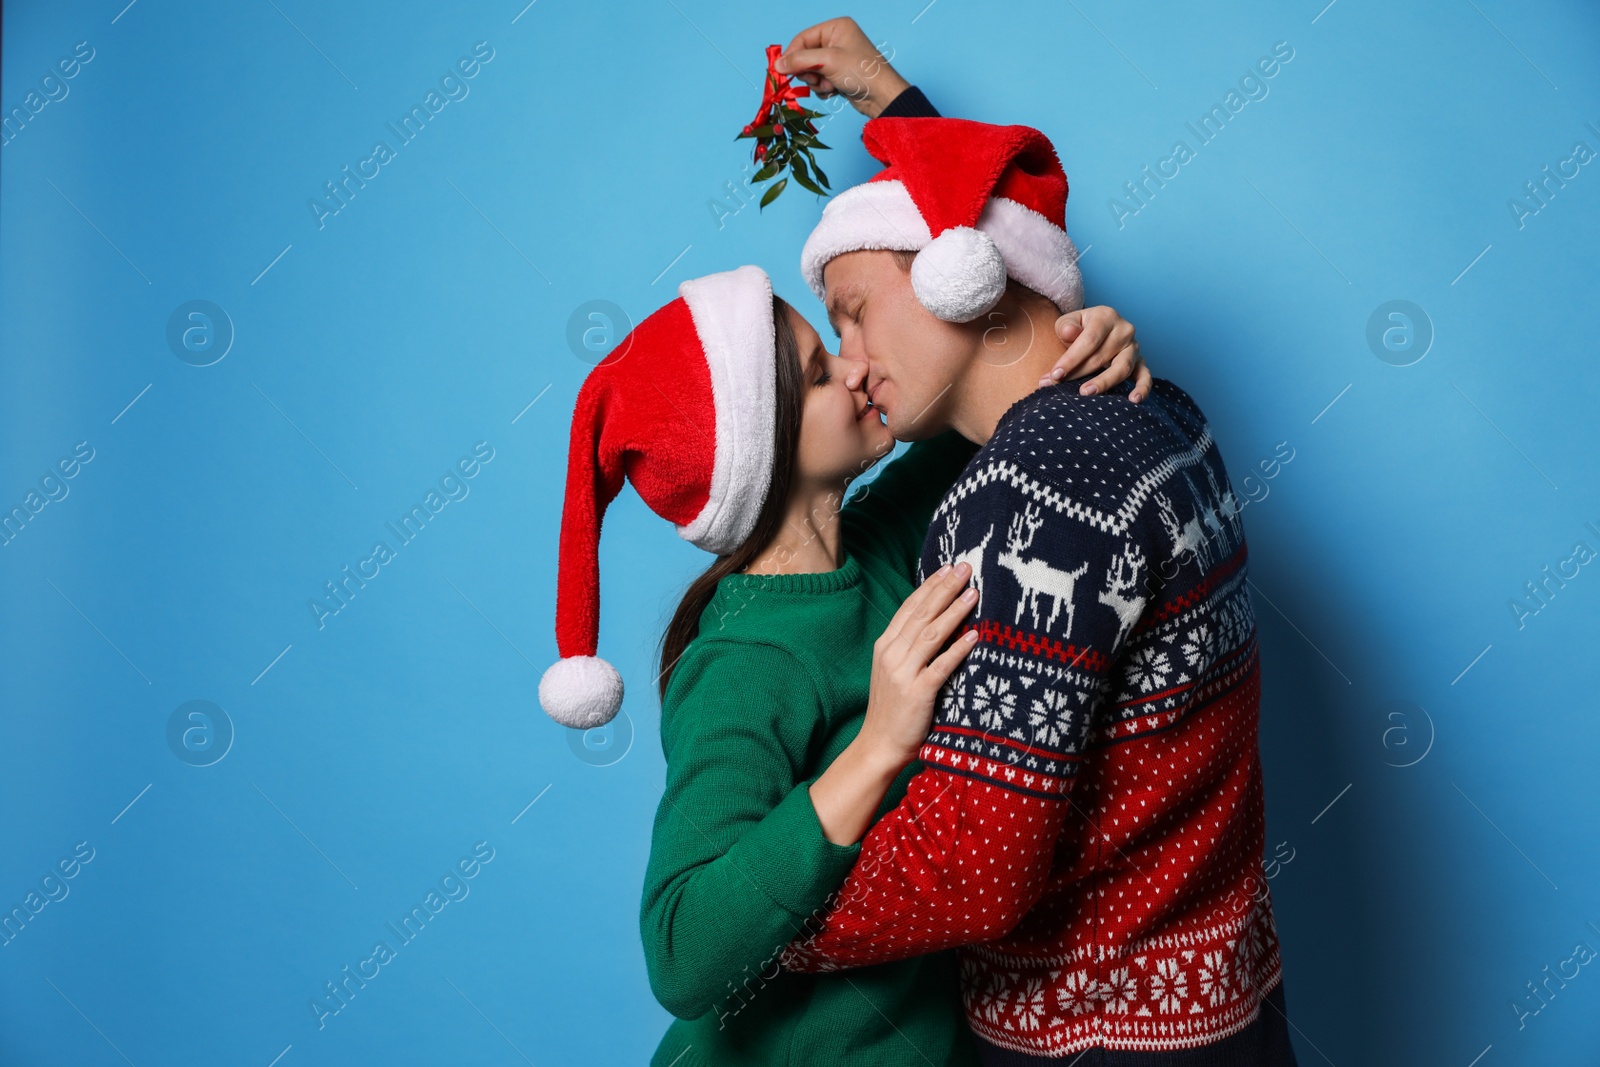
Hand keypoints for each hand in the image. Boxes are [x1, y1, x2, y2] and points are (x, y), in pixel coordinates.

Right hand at [775, 17, 909, 118]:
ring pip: (811, 71)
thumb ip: (800, 61)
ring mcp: (837, 58)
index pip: (803, 38)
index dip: (791, 55)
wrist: (882, 97)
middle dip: (808, 71)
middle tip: (815, 79)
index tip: (781, 71)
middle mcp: (836, 40)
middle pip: (805, 55)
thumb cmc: (860, 72)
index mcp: (835, 28)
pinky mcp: (838, 75)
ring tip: (829, 85)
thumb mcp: (828, 62)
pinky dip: (823, 88)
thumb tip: (777, 65)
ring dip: (816, 82)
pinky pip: (819, 81)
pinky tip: (835, 90)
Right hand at [859, 562, 978, 768]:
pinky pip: (941, 666)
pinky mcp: (917, 693)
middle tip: (967, 568)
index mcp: (886, 646)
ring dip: (954, 611)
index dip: (930, 586)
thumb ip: (911, 647)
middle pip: (922, 614)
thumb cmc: (892, 709)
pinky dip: (958, 649)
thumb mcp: (895, 671)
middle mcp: (891, 654)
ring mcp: (903, 673)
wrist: (878, 745)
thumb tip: (938, 622)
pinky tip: (974, 635)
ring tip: (974, 593)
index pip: (909, 607)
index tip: (949, 568)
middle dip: (945, 589)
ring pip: (932, 635)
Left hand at [1039, 305, 1151, 402]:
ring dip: (1104, 382)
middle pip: (1100, 357)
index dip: (1071, 359)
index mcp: (1106, 317)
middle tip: (1057, 387)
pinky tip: (1134, 400)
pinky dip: (1142, 388)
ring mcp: (1134, 348)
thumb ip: (1066, 326)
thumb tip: (1070, 332)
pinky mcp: (1141, 363)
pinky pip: (1145, 377)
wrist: (1098, 331)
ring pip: (1122, 368)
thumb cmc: (1080, 329)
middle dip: (1077, 374)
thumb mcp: (1070, 322)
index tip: (1055, 375)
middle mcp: (1124, 330)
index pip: (1088, 340)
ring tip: (1086, 393)